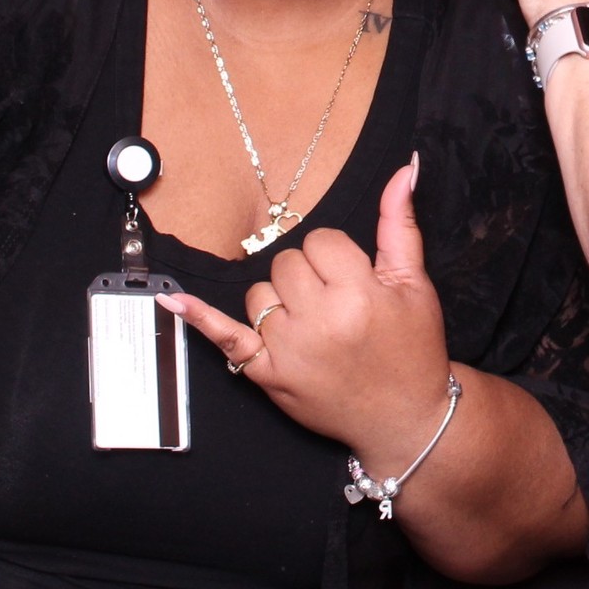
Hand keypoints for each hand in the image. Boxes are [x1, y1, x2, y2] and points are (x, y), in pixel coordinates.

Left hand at [162, 159, 455, 473]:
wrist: (405, 419)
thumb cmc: (413, 351)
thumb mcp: (415, 285)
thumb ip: (400, 225)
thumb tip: (404, 169)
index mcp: (360, 294)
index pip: (321, 241)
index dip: (336, 255)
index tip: (351, 276)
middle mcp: (321, 321)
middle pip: (287, 263)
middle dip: (308, 275)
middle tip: (335, 302)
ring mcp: (289, 351)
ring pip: (259, 293)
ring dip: (279, 301)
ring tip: (313, 324)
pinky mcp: (268, 376)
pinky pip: (226, 338)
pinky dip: (199, 319)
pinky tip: (172, 299)